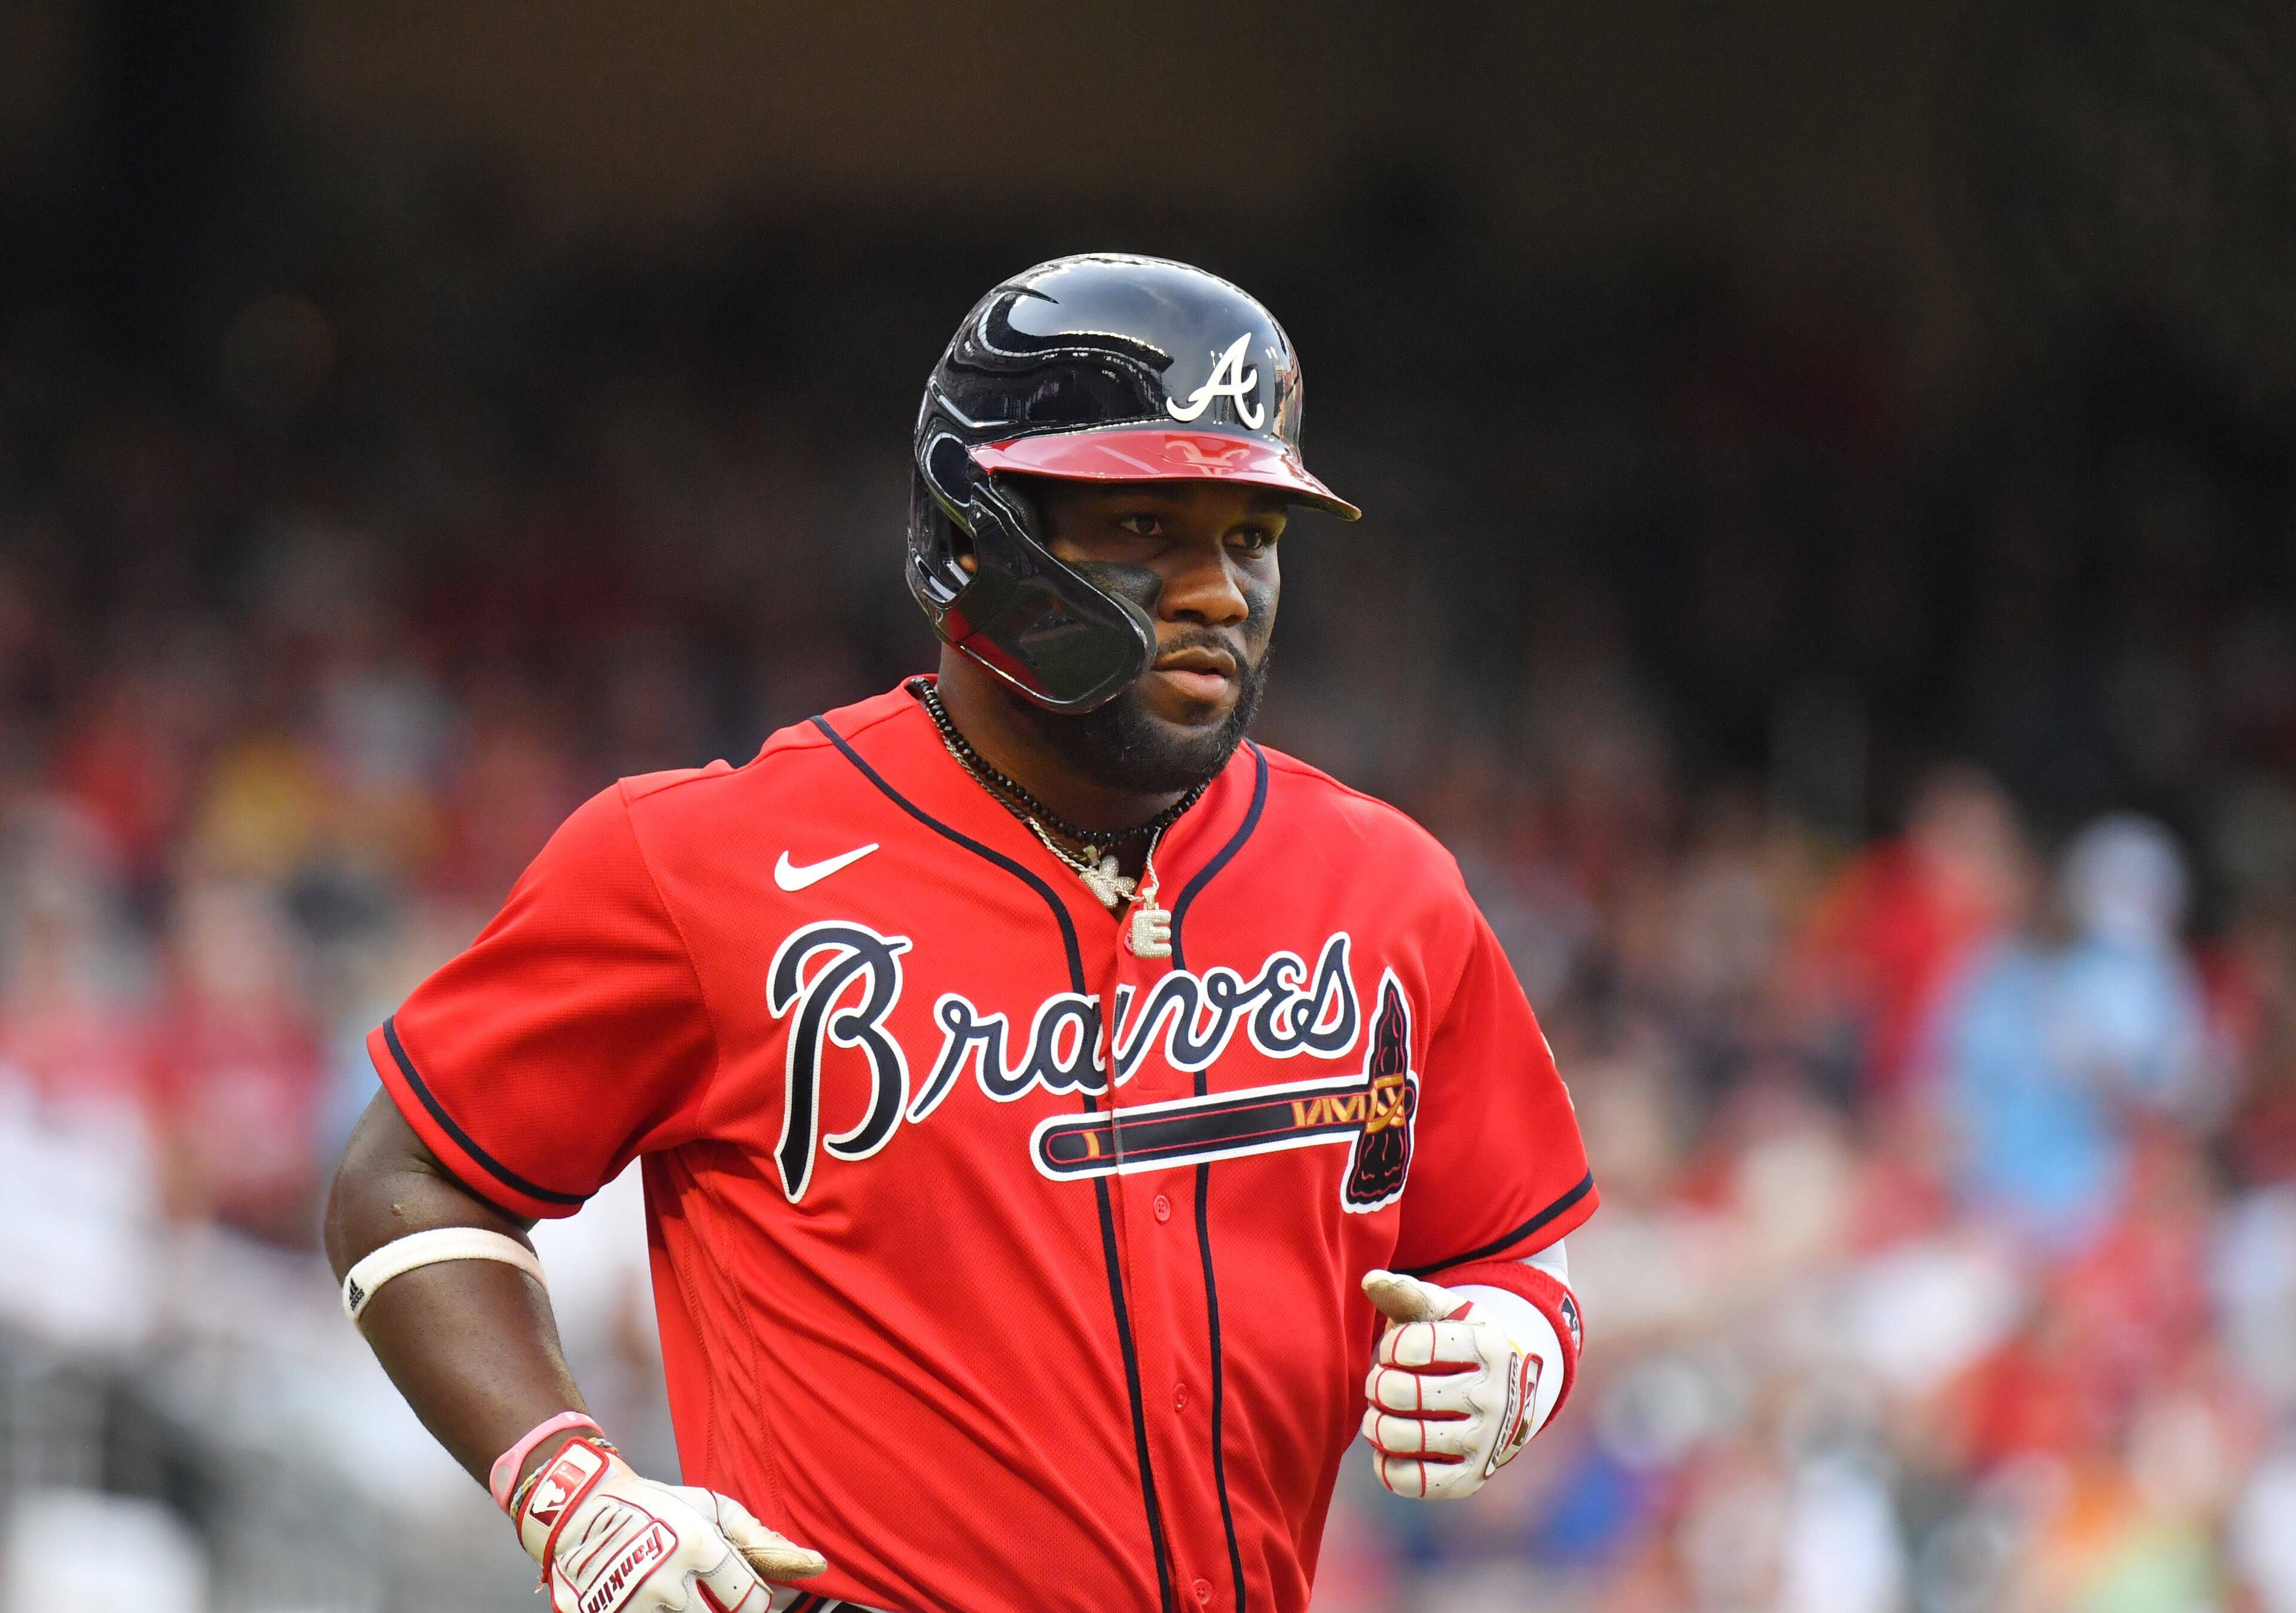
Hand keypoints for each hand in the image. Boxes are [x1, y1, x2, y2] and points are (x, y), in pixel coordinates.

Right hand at [515, 1436, 827, 1612]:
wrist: (580, 1511)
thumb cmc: (654, 1506)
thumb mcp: (709, 1506)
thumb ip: (759, 1536)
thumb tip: (814, 1563)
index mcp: (698, 1546)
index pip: (751, 1602)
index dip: (754, 1601)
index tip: (746, 1594)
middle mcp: (667, 1580)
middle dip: (724, 1611)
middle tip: (712, 1595)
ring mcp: (635, 1605)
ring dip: (688, 1610)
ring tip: (678, 1589)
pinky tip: (652, 1596)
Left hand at [1359, 1269, 1541, 1500]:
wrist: (1506, 1398)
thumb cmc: (1459, 1346)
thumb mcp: (1446, 1313)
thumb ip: (1408, 1293)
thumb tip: (1370, 1280)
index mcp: (1488, 1346)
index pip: (1410, 1345)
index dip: (1390, 1347)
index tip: (1396, 1351)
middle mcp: (1493, 1397)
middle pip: (1401, 1393)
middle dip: (1377, 1385)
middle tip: (1381, 1383)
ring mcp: (1484, 1443)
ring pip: (1402, 1437)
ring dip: (1375, 1425)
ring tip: (1379, 1415)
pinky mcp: (1470, 1480)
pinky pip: (1413, 1481)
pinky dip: (1386, 1466)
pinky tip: (1388, 1449)